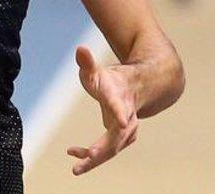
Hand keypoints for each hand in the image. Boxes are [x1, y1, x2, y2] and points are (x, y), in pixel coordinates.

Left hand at [67, 46, 139, 175]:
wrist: (139, 89)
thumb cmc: (114, 80)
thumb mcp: (97, 71)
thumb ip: (87, 63)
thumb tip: (79, 49)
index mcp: (121, 98)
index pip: (122, 107)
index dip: (120, 113)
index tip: (120, 122)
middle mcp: (127, 117)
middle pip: (118, 136)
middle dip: (104, 147)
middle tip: (89, 155)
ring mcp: (126, 129)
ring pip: (113, 148)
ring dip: (96, 158)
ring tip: (77, 166)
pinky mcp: (121, 138)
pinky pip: (107, 151)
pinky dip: (93, 156)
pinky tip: (74, 154)